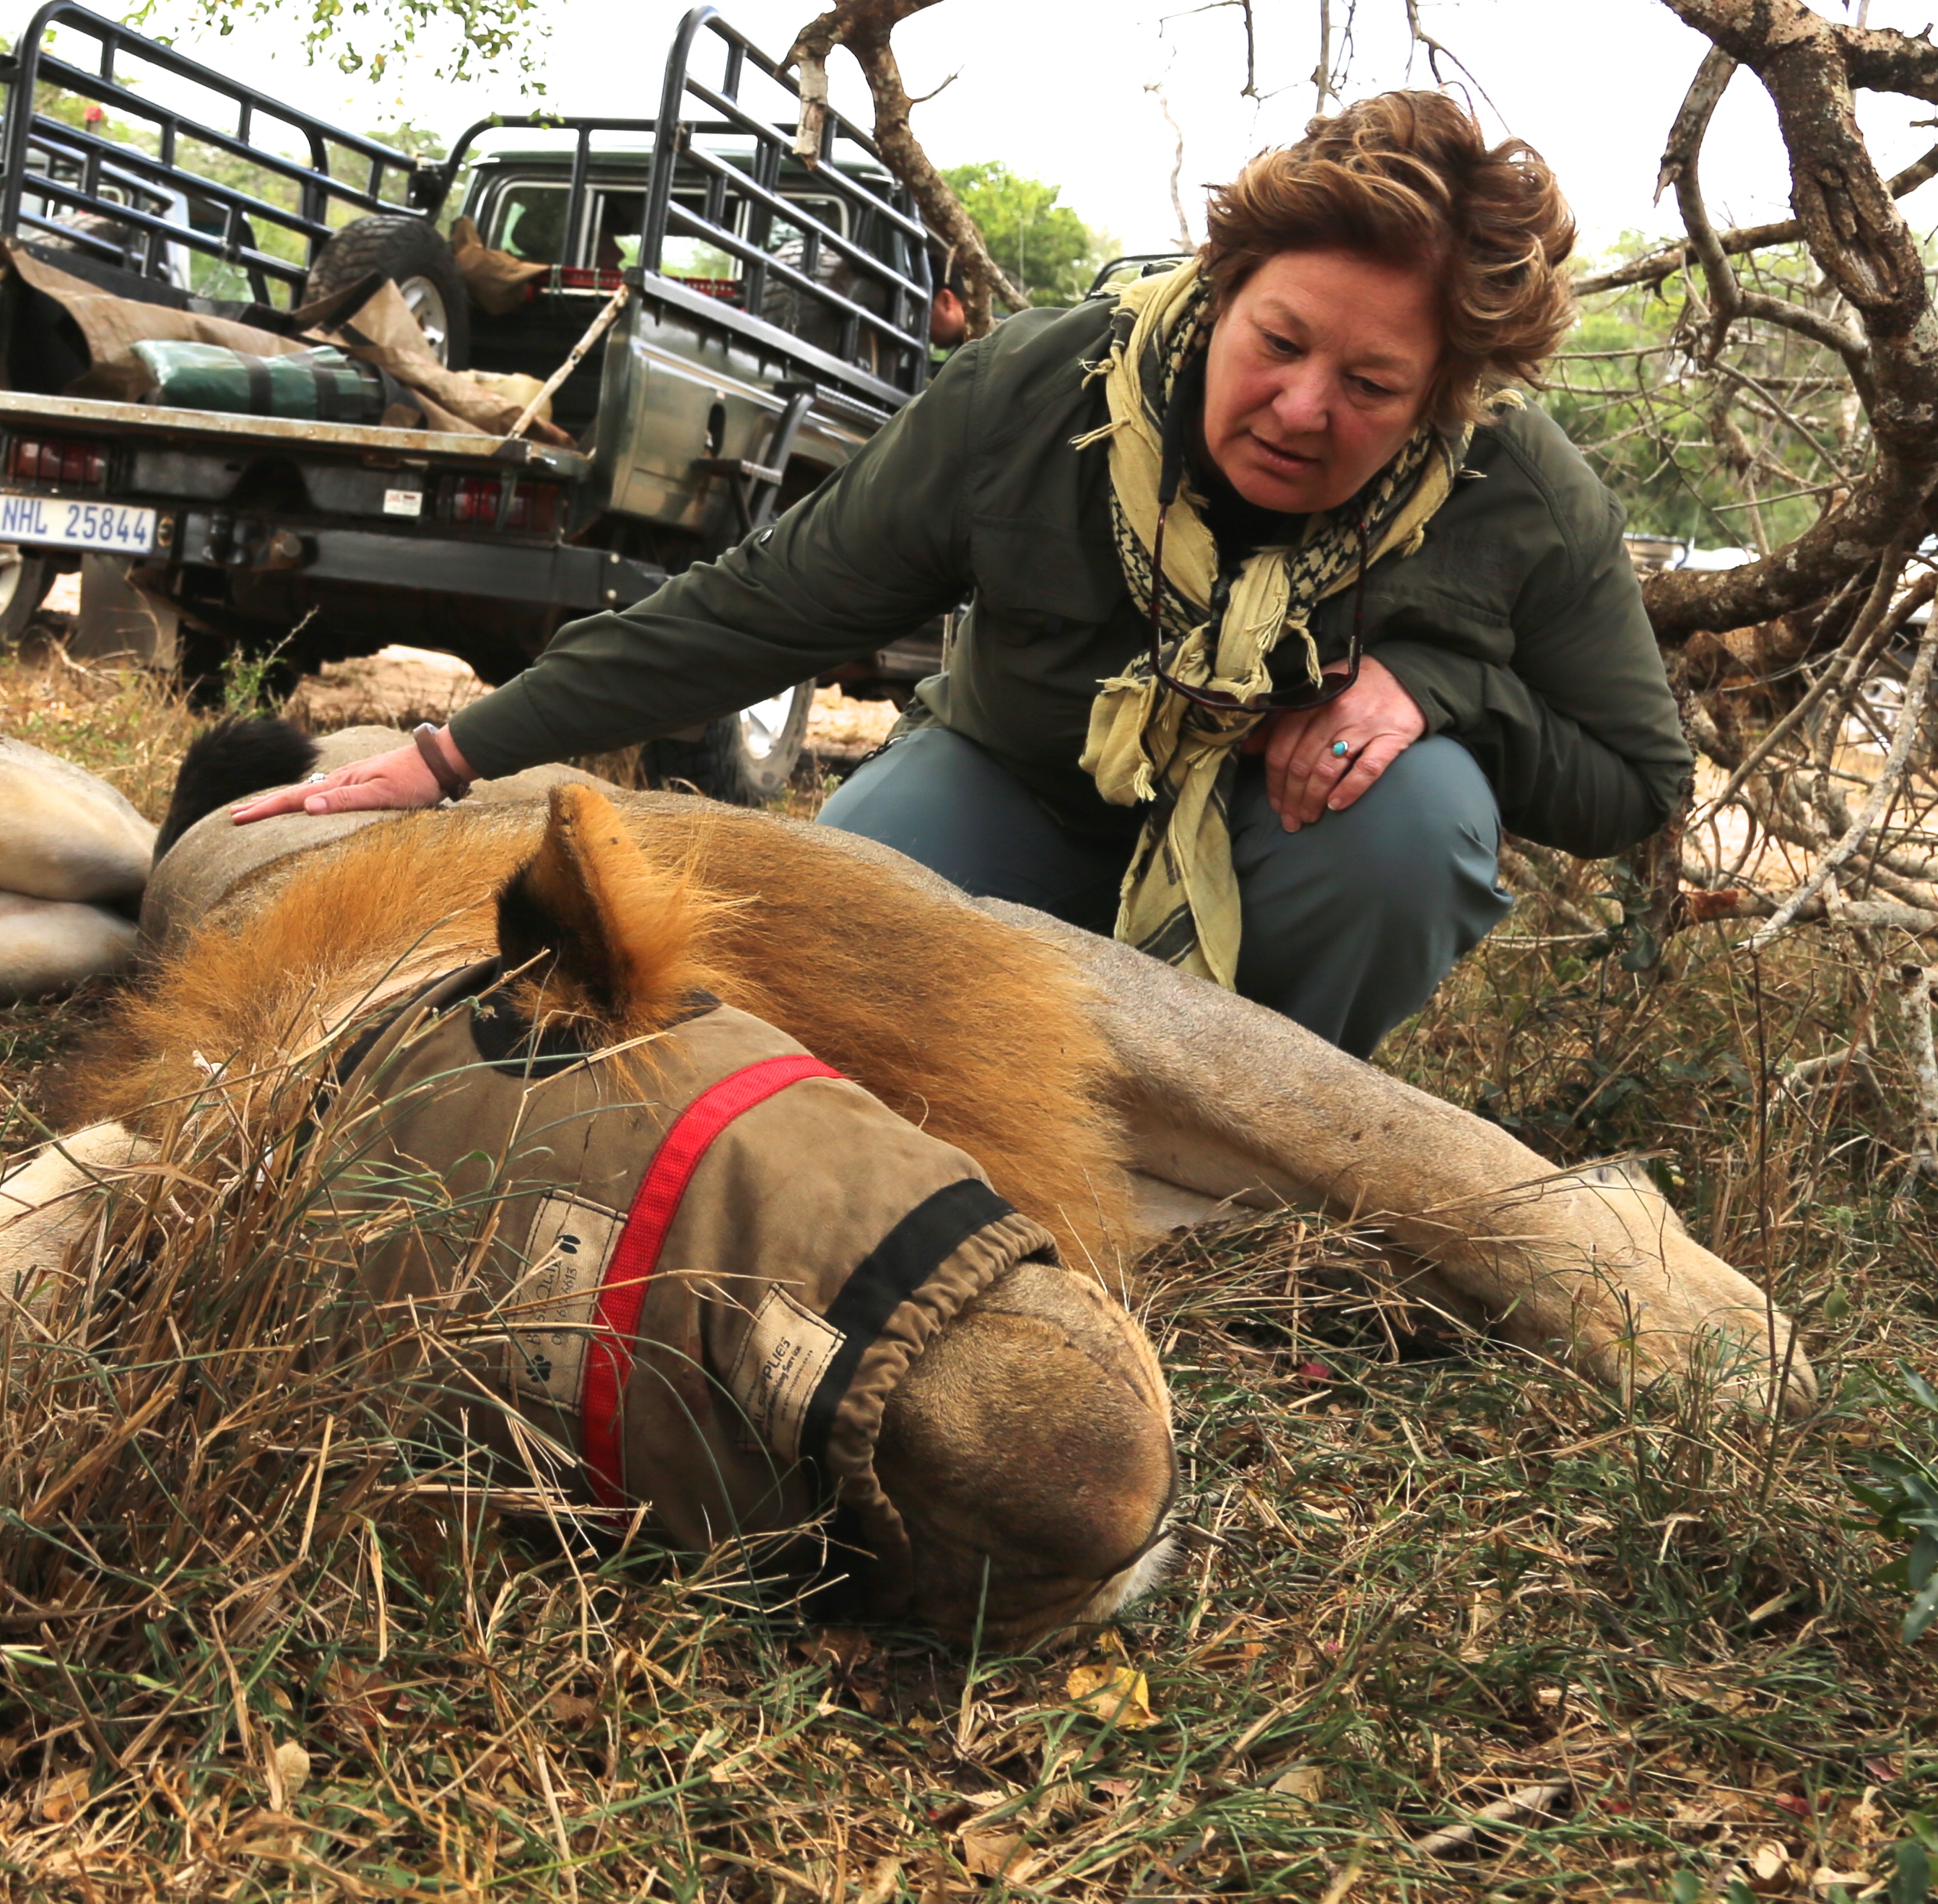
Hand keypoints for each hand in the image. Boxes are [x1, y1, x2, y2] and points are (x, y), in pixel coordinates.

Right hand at [228, 733, 472, 824]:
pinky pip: (322, 794)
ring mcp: (349, 781)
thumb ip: (346, 801)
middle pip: (293, 794)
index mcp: (340, 783)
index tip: (237, 819)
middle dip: (262, 805)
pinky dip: (302, 801)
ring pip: (305, 794)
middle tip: (233, 816)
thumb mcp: (383, 795)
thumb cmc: (416, 781)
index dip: (264, 810)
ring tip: (258, 810)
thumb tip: (307, 806)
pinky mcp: (361, 784)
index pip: (293, 798)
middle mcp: (340, 780)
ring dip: (279, 803)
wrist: (439, 761)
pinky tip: (304, 805)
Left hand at [1242, 655, 1425, 832]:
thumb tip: (1249, 748)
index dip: (1275, 781)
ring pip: (1328, 770)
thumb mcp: (1314, 695)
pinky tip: (1336, 806)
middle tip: (1290, 820)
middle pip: (1302, 764)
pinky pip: (1367, 769)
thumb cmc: (1352, 689)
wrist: (1406, 675)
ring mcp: (1364, 725)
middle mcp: (1335, 712)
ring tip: (1308, 818)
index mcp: (1311, 701)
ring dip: (1314, 800)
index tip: (1275, 804)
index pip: (1282, 747)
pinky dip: (1349, 790)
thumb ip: (1282, 720)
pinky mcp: (1393, 737)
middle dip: (1292, 798)